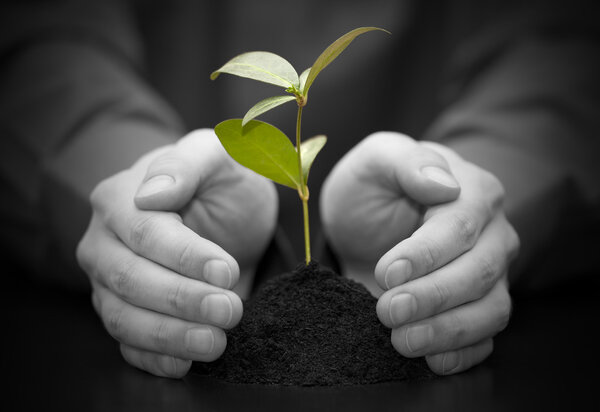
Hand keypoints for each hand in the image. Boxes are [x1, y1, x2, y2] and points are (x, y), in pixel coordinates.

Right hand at [77, 129, 276, 377]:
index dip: (184, 256)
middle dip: (181, 299)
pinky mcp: (125, 313)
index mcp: (119, 198)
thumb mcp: (218, 156)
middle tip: (229, 310)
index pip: (144, 232)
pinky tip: (185, 363)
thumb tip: (151, 193)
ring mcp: (109, 283)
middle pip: (130, 279)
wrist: (225, 212)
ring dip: (169, 336)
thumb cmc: (222, 181)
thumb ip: (188, 162)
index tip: (225, 270)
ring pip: (123, 317)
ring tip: (215, 342)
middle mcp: (105, 243)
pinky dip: (153, 358)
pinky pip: (128, 343)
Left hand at [320, 132, 518, 374]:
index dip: (426, 254)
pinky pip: (486, 337)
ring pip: (490, 310)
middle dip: (433, 297)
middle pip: (479, 272)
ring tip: (402, 339)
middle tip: (388, 310)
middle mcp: (491, 234)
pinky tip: (431, 357)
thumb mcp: (376, 161)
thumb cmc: (373, 188)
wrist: (367, 223)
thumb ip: (406, 161)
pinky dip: (462, 353)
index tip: (390, 273)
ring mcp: (490, 274)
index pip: (460, 227)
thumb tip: (443, 184)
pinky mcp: (477, 306)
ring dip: (447, 331)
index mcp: (473, 192)